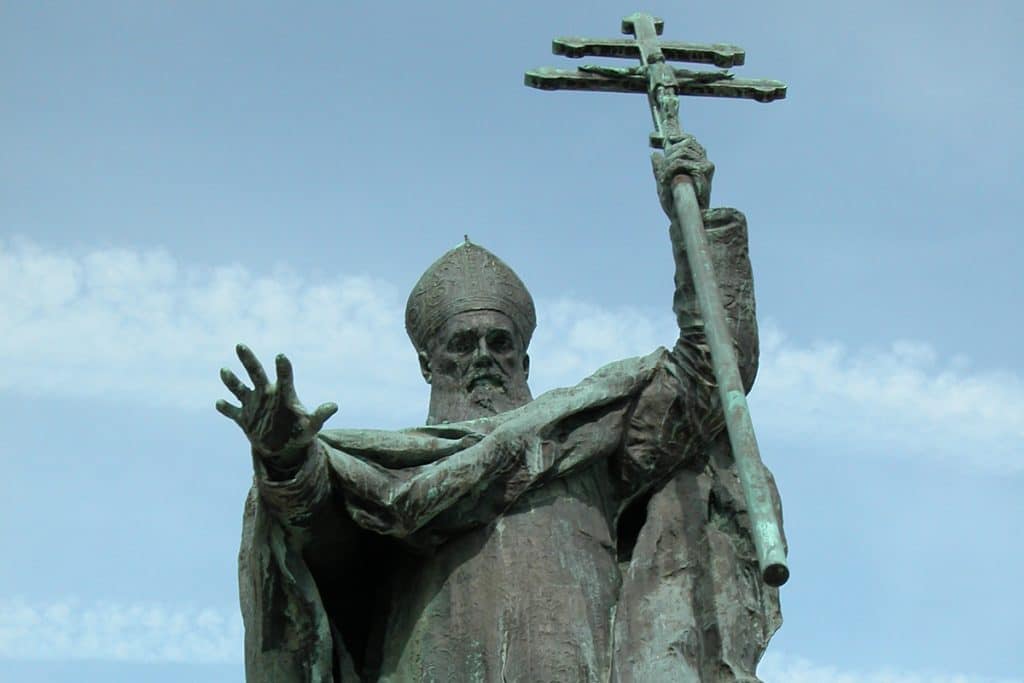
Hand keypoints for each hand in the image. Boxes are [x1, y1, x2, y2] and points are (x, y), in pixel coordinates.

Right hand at [216, 344, 337, 468]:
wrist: (283, 446)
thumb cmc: (299, 431)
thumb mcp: (310, 427)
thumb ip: (319, 416)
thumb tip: (334, 406)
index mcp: (283, 394)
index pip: (284, 378)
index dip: (283, 368)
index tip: (281, 356)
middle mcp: (266, 394)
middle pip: (256, 373)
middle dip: (248, 360)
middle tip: (240, 345)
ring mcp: (253, 405)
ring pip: (239, 388)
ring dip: (231, 380)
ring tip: (224, 370)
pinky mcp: (243, 418)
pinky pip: (232, 411)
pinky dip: (226, 408)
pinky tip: (219, 403)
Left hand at [651, 135, 714, 214]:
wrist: (681, 216)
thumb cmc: (676, 201)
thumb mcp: (664, 181)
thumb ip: (660, 168)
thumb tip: (654, 155)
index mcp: (697, 162)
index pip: (689, 140)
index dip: (678, 137)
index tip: (666, 140)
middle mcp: (704, 161)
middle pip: (684, 144)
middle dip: (669, 155)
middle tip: (663, 171)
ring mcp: (705, 166)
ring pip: (681, 151)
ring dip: (669, 163)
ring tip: (666, 178)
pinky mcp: (703, 171)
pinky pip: (680, 162)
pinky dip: (670, 169)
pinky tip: (667, 180)